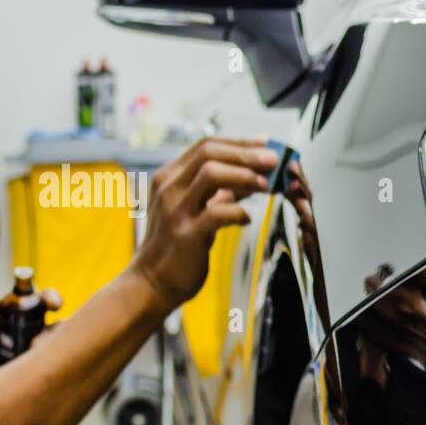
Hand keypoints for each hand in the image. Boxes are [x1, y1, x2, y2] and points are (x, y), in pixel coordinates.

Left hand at [0, 288, 62, 387]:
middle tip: (37, 340)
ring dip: (48, 351)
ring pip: (61, 349)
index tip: (49, 303)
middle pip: (62, 325)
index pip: (44, 300)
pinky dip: (46, 370)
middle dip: (62, 329)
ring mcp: (40, 354)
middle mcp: (37, 332)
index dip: (51, 298)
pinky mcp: (39, 374)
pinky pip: (53, 370)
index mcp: (23, 313)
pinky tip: (27, 373)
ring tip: (27, 356)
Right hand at [129, 137, 278, 311]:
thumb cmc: (177, 246)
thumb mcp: (196, 210)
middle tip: (273, 160)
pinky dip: (238, 211)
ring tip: (264, 185)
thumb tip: (253, 176)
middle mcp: (169, 188)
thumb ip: (220, 192)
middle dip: (246, 153)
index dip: (239, 142)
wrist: (152, 282)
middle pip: (209, 152)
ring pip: (211, 173)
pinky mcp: (185, 234)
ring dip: (244, 175)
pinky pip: (217, 213)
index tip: (265, 145)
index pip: (206, 145)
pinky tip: (246, 219)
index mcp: (170, 178)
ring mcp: (175, 210)